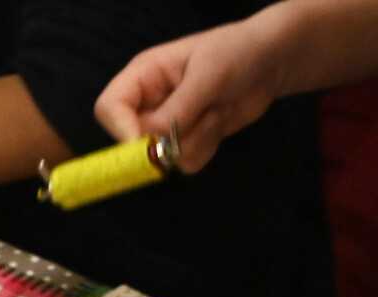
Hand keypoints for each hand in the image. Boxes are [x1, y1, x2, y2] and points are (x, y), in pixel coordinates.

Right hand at [94, 20, 285, 172]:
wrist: (268, 63)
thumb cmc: (235, 53)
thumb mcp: (207, 75)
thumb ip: (179, 108)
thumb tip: (154, 138)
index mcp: (144, 75)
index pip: (109, 107)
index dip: (121, 129)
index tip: (147, 142)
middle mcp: (150, 101)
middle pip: (134, 139)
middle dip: (169, 137)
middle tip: (200, 117)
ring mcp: (167, 124)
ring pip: (163, 156)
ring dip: (196, 139)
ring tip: (216, 109)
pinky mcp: (186, 140)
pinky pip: (185, 162)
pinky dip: (206, 147)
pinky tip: (219, 120)